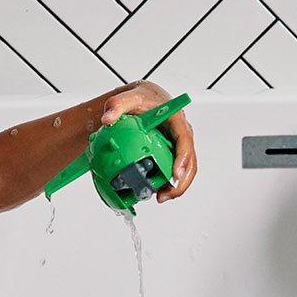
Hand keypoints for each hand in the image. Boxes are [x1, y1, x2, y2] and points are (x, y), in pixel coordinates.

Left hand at [98, 81, 197, 201]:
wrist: (142, 100)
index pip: (184, 141)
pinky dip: (166, 183)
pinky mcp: (171, 153)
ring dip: (175, 187)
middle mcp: (181, 135)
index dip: (182, 158)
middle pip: (189, 161)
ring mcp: (177, 146)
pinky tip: (153, 191)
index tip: (174, 174)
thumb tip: (107, 119)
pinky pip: (172, 170)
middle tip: (165, 194)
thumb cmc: (140, 99)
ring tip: (160, 197)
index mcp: (176, 120)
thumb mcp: (127, 98)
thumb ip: (116, 105)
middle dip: (181, 182)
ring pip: (184, 170)